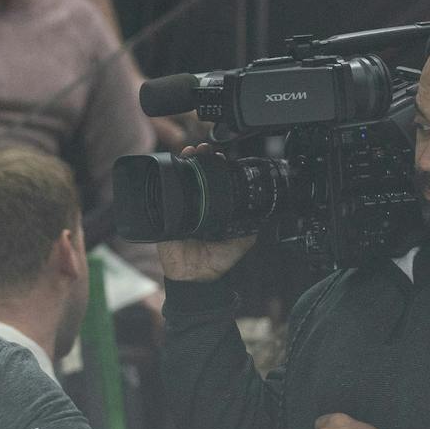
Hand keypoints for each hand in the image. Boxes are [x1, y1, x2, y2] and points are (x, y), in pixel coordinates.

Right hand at [155, 145, 257, 282]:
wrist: (197, 278)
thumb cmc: (217, 262)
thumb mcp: (243, 239)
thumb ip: (251, 223)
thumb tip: (265, 208)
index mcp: (214, 209)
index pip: (215, 181)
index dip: (216, 166)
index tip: (220, 156)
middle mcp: (197, 207)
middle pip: (196, 176)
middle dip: (199, 159)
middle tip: (205, 150)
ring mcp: (180, 211)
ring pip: (180, 182)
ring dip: (183, 164)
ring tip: (190, 152)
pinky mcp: (165, 218)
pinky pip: (164, 198)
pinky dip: (166, 181)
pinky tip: (173, 168)